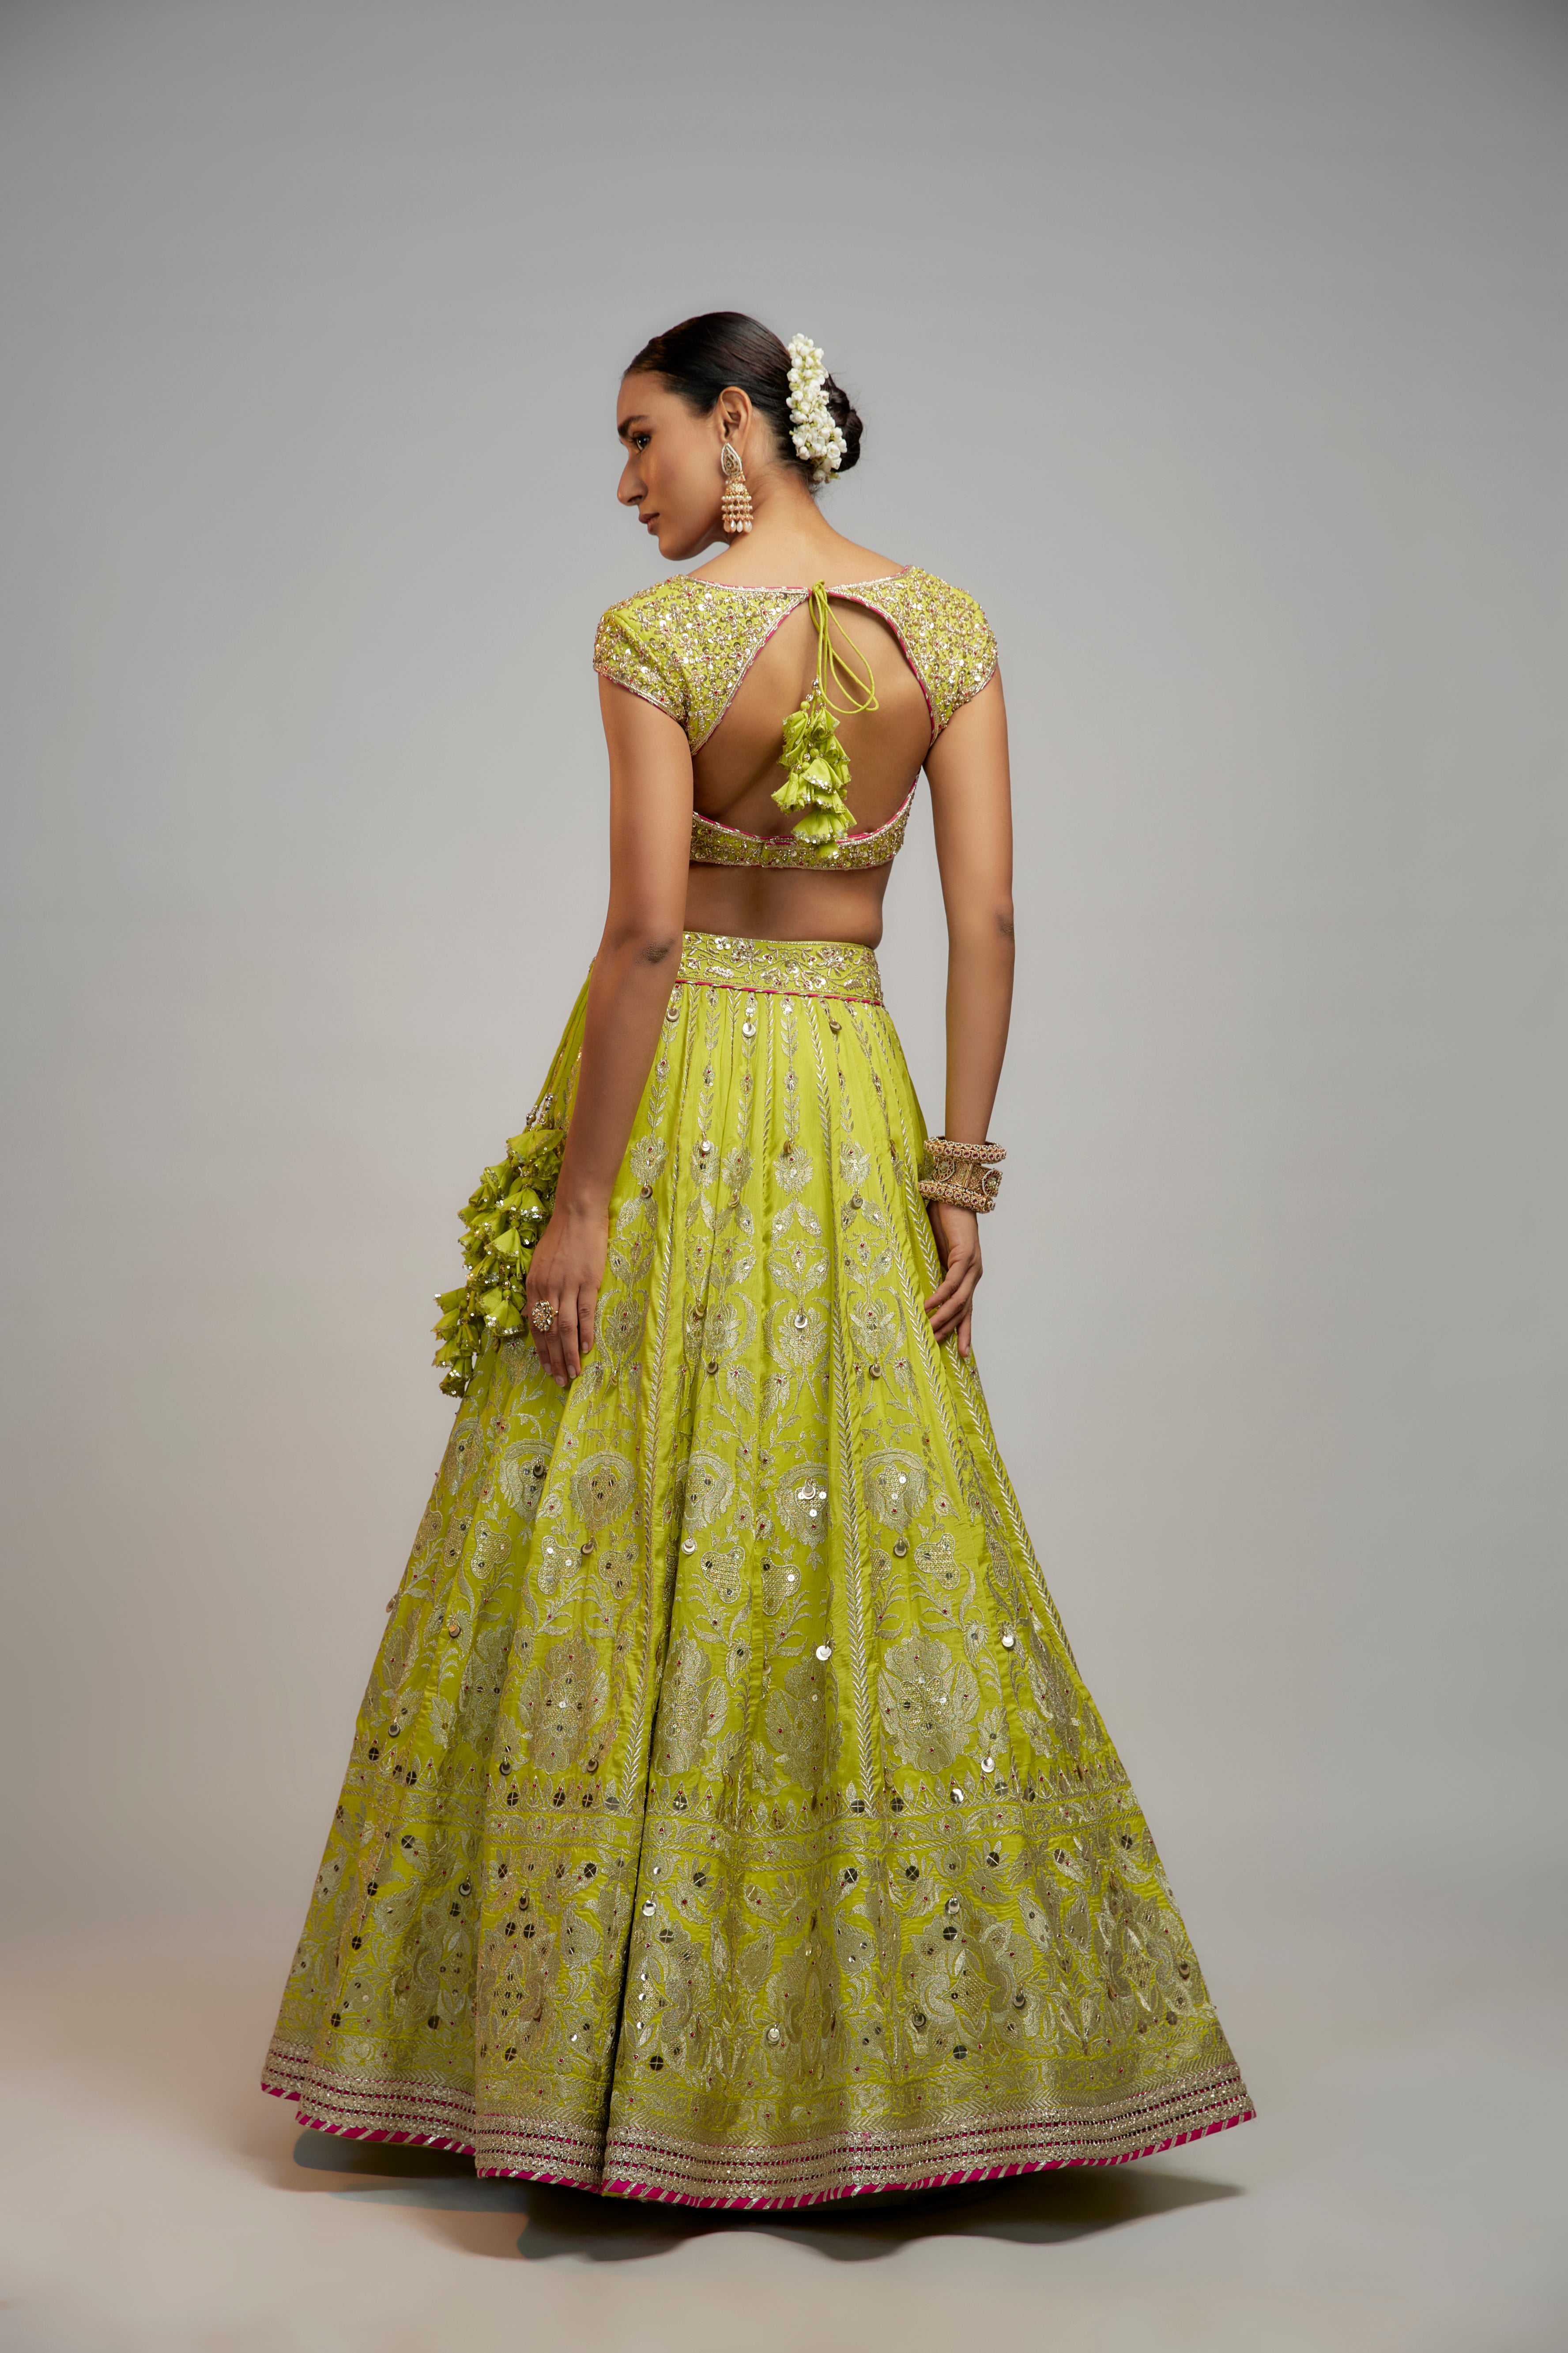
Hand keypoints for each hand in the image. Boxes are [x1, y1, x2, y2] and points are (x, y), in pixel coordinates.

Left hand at [525, 1203, 607, 1387]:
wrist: (577, 1214)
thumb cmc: (560, 1237)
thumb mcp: (539, 1264)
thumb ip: (536, 1289)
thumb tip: (531, 1313)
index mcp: (532, 1286)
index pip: (534, 1325)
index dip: (541, 1349)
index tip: (546, 1368)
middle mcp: (546, 1289)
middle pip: (548, 1332)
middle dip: (554, 1359)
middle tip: (560, 1380)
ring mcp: (566, 1286)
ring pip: (565, 1327)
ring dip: (568, 1353)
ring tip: (573, 1373)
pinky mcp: (586, 1281)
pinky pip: (584, 1312)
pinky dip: (584, 1332)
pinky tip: (586, 1349)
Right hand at [924, 1201, 981, 1357]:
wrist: (952, 1194)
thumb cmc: (942, 1221)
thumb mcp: (935, 1253)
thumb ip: (931, 1271)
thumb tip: (916, 1290)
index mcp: (968, 1277)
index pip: (967, 1311)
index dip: (965, 1332)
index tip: (963, 1355)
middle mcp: (973, 1275)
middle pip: (964, 1311)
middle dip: (950, 1331)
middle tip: (934, 1347)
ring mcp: (972, 1266)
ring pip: (960, 1301)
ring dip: (944, 1317)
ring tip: (928, 1331)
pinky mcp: (965, 1256)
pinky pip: (952, 1282)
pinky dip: (940, 1296)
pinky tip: (929, 1306)